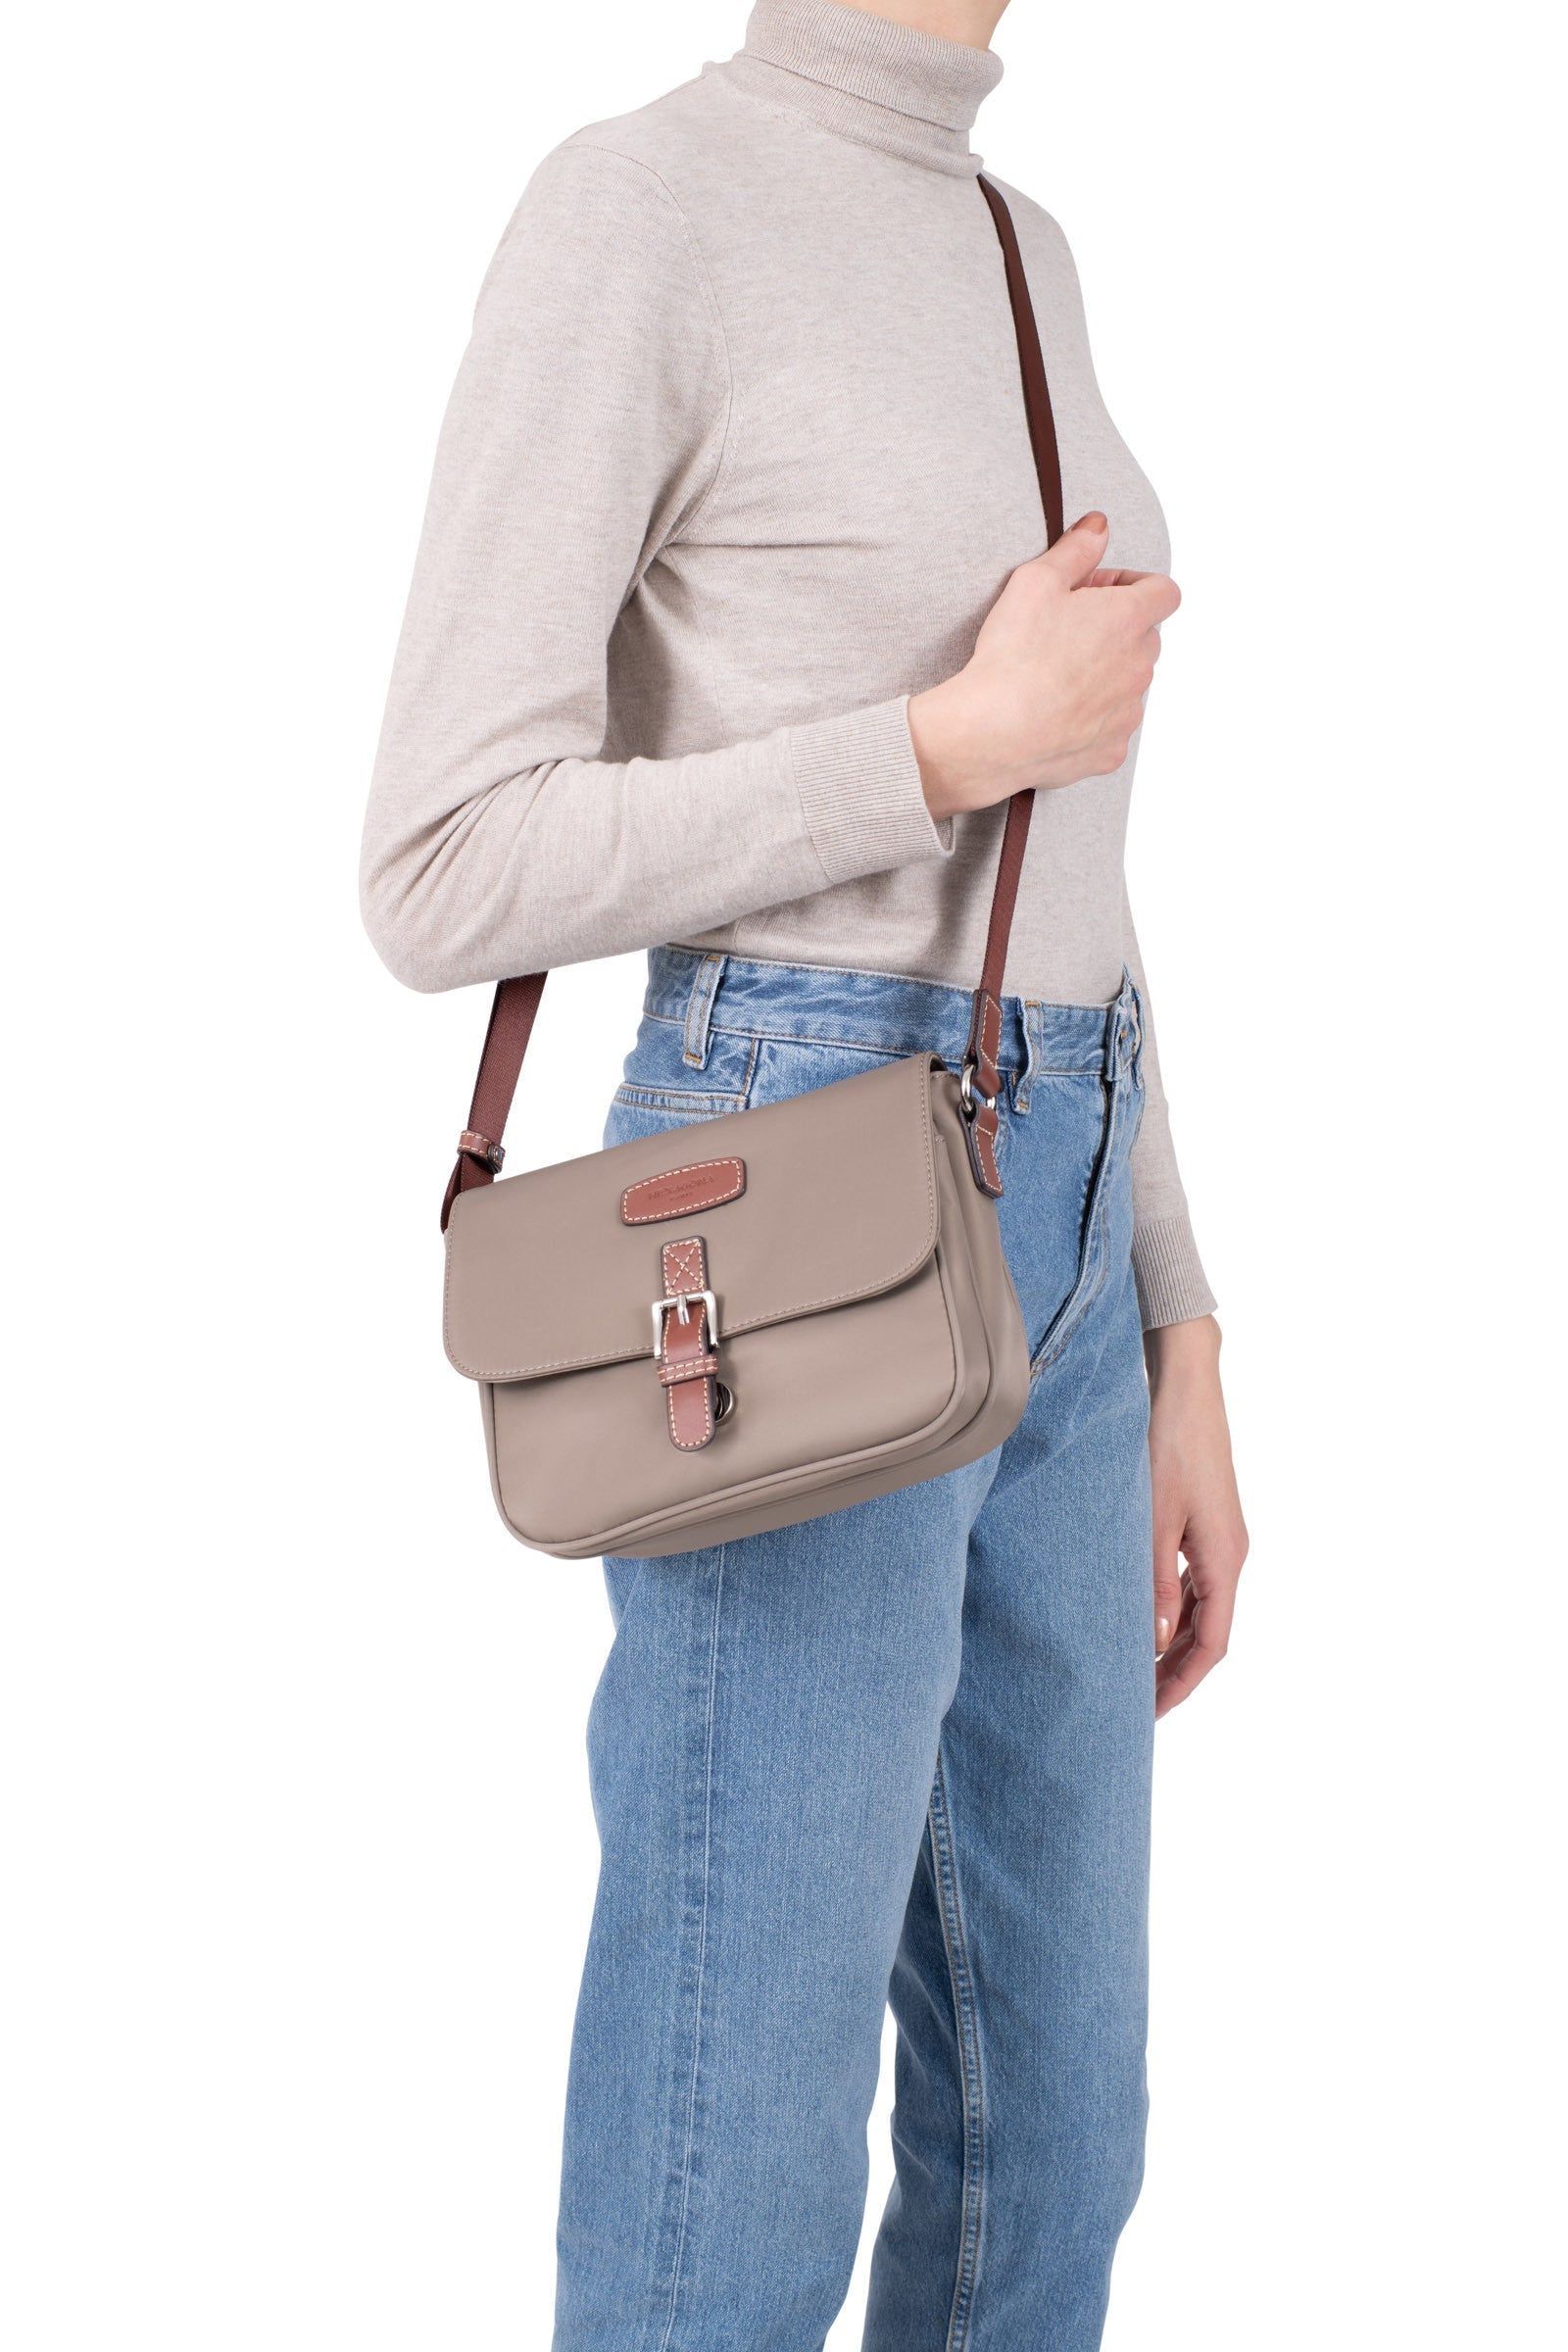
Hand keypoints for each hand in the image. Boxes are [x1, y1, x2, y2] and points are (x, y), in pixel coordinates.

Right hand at [907, 513, 1180, 819]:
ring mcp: (1128, 712)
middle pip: (1145, 637)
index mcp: (1129, 619)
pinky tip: (1054, 714)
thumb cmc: (1013, 656)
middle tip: (1066, 631)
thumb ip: (1075, 549)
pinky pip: (1111, 727)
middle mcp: (1139, 666)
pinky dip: (1091, 720)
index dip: (1133, 585)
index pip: (1164, 591)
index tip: (1098, 591)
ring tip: (1054, 676)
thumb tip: (1098, 526)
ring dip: (1104, 674)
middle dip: (1114, 630)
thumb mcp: (1036, 581)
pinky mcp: (1111, 750)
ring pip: (1128, 684)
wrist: (992, 732)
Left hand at [1144, 1315, 1247, 1717]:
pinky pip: (1191, 1578)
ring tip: (1133, 1666)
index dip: (1183, 1684)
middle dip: (1175, 1672)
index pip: (1213, 1644)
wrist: (1184, 1380)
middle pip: (1208, 1631)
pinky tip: (1142, 1612)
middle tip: (1135, 1702)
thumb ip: (1156, 1580)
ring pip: (1200, 1606)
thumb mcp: (1154, 1516)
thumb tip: (1159, 1641)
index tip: (1151, 1713)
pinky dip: (1170, 1605)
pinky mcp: (1201, 1517)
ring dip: (1172, 1640)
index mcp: (1225, 1558)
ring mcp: (1216, 1535)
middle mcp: (1228, 1553)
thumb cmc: (1170, 1440)